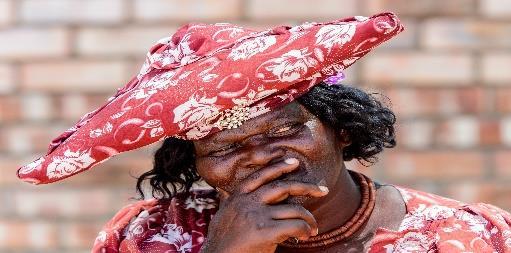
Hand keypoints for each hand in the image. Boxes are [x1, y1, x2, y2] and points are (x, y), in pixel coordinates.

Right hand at [201, 158, 328, 252]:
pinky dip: (305, 230)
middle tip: (323, 189)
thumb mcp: (222, 214)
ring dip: (309, 219)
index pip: (261, 176)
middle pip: (282, 187)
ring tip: (313, 228)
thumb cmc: (221, 241)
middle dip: (306, 186)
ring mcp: (257, 216)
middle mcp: (248, 202)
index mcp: (237, 196)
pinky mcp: (266, 232)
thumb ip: (228, 201)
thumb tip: (224, 190)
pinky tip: (305, 236)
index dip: (278, 167)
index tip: (294, 162)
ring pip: (294, 209)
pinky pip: (295, 226)